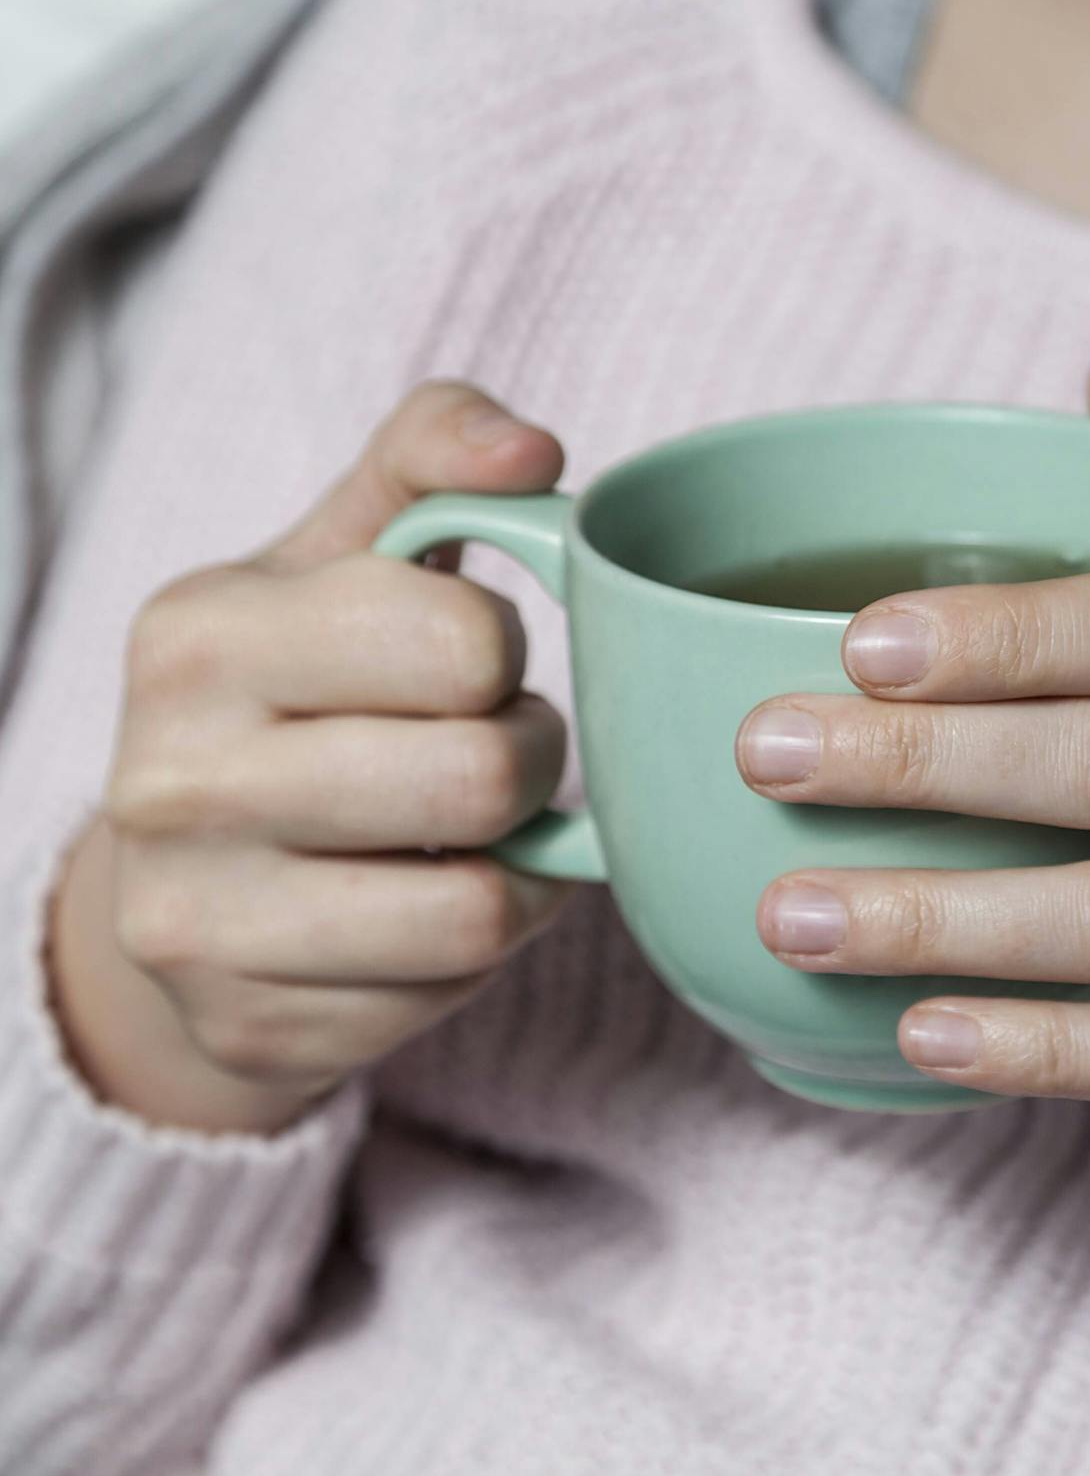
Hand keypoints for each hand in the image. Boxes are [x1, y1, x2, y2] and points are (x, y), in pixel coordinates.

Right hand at [50, 382, 572, 1135]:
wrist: (189, 874)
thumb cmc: (301, 685)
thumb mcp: (343, 551)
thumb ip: (431, 456)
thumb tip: (531, 451)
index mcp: (200, 634)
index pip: (465, 639)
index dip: (504, 649)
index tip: (467, 657)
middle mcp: (171, 780)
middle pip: (484, 776)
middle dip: (531, 756)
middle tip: (501, 745)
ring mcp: (198, 920)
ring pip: (476, 906)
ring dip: (519, 859)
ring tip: (478, 824)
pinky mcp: (252, 1024)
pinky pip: (453, 987)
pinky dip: (484, 939)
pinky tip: (436, 896)